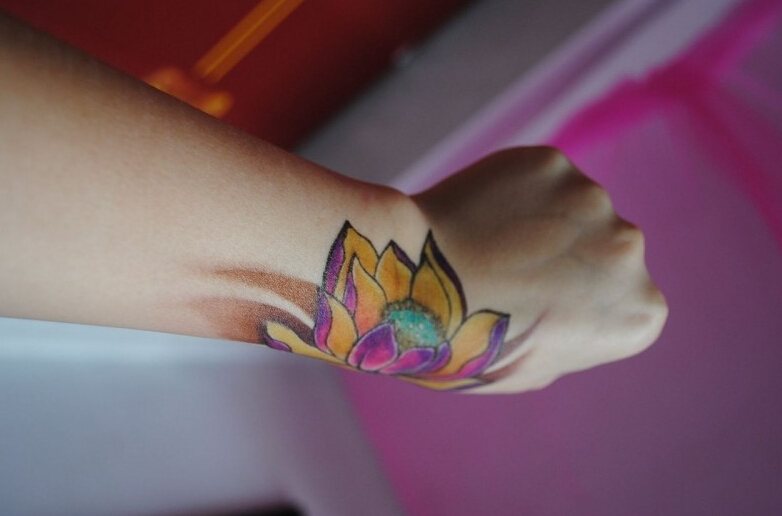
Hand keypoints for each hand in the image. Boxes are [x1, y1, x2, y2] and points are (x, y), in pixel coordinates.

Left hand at [414, 147, 667, 392]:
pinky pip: (538, 178)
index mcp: (641, 314)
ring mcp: (594, 199)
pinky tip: (479, 215)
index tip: (538, 307)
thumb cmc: (467, 345)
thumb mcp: (537, 369)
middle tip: (509, 272)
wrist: (415, 289)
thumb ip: (576, 335)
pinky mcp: (551, 163)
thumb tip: (578, 307)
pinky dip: (514, 191)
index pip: (624, 302)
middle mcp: (631, 251)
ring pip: (572, 208)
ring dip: (541, 220)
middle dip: (567, 256)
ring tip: (488, 246)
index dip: (577, 304)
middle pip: (604, 249)